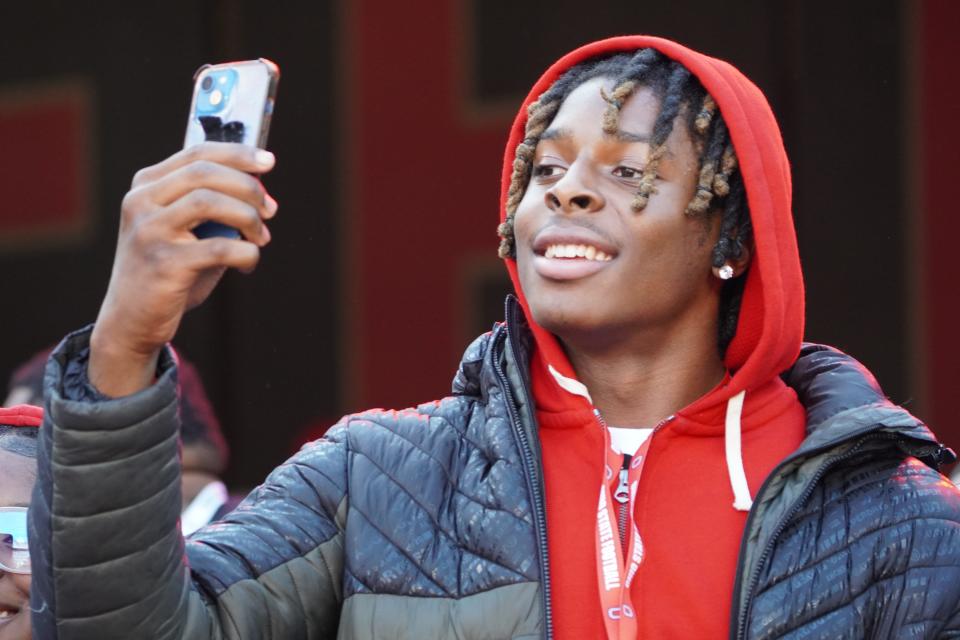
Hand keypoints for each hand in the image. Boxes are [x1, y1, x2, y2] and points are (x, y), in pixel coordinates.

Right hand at [89, 142, 276, 396]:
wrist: (132, 319)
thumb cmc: (170, 270)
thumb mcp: (187, 231)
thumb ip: (216, 208)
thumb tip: (263, 196)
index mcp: (146, 187)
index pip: (196, 153)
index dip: (237, 153)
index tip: (268, 161)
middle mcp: (141, 203)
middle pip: (204, 173)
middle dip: (247, 187)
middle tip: (270, 208)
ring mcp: (149, 232)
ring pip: (209, 202)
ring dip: (248, 217)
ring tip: (261, 236)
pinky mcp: (163, 263)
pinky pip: (219, 248)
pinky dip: (245, 252)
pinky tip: (248, 262)